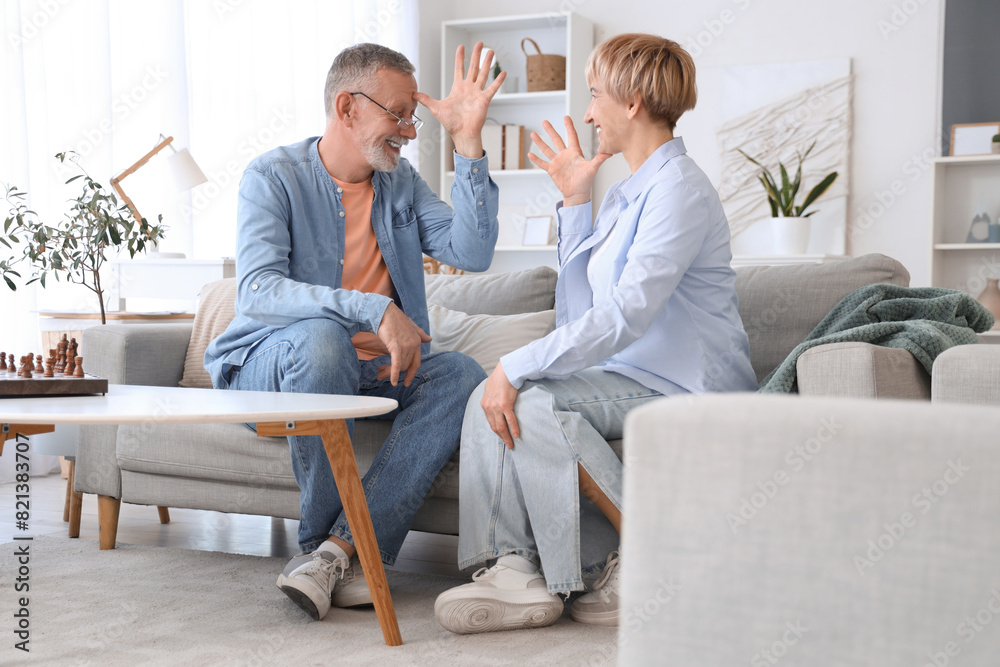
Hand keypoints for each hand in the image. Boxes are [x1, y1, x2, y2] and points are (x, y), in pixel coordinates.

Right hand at [375, 302, 431, 386]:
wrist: (385, 312)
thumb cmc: (396, 319)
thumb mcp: (411, 326)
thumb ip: (420, 334)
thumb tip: (429, 339)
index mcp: (418, 342)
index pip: (416, 362)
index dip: (411, 373)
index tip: (406, 382)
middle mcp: (414, 345)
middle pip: (406, 366)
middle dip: (395, 374)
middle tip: (383, 375)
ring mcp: (406, 345)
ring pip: (399, 366)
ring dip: (388, 373)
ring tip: (379, 374)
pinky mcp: (395, 346)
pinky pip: (396, 363)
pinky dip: (393, 374)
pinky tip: (392, 382)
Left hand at [413, 42, 504, 158]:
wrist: (461, 133)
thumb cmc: (451, 123)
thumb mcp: (436, 108)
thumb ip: (426, 99)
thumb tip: (413, 94)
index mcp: (458, 88)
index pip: (459, 68)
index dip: (460, 57)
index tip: (461, 46)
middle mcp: (469, 88)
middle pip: (473, 67)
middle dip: (476, 55)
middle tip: (480, 43)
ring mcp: (477, 93)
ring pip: (483, 74)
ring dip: (487, 62)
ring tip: (491, 51)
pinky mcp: (484, 100)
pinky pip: (492, 88)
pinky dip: (498, 81)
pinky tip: (503, 72)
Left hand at [480, 363, 519, 448]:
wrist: (506, 371)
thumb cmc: (500, 378)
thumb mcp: (490, 389)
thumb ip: (491, 398)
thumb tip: (494, 401)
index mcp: (484, 404)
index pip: (490, 421)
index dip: (496, 430)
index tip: (501, 436)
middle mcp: (488, 407)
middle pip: (494, 427)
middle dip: (501, 437)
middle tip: (507, 444)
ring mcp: (496, 407)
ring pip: (501, 426)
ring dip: (506, 437)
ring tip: (511, 444)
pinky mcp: (505, 405)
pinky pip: (510, 420)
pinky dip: (513, 429)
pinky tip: (516, 435)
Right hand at [528, 116, 611, 205]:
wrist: (577, 193)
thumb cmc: (586, 181)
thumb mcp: (592, 169)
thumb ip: (599, 160)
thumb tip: (609, 152)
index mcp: (575, 152)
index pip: (571, 136)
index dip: (568, 127)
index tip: (565, 117)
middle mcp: (565, 155)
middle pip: (556, 140)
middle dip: (550, 130)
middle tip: (544, 121)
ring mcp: (557, 162)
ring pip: (547, 149)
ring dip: (540, 142)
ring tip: (533, 134)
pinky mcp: (552, 170)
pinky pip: (542, 163)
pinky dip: (536, 159)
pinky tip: (529, 154)